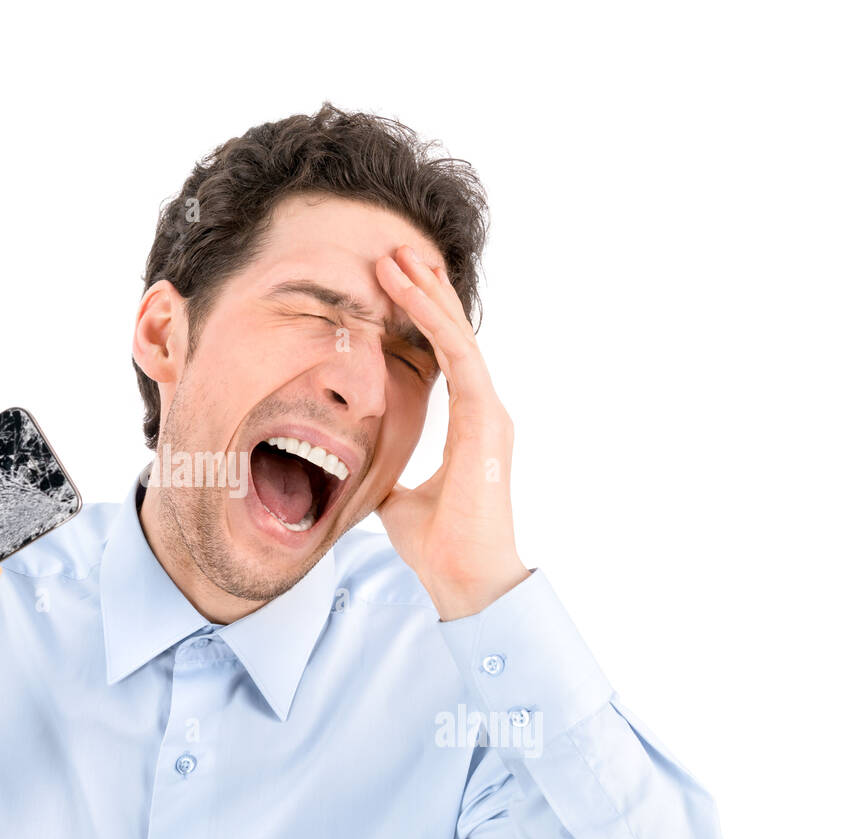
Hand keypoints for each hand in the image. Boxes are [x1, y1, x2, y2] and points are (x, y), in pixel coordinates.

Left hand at [373, 245, 529, 619]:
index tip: (396, 287)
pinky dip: (433, 321)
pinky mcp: (486, 418)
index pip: (446, 358)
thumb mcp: (398, 497)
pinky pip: (459, 356)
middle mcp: (484, 410)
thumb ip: (387, 472)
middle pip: (454, 336)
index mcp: (470, 424)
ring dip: (427, 295)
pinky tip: (413, 292)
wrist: (463, 578)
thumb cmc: (438, 544)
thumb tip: (356, 467)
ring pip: (457, 336)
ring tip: (400, 257)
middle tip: (398, 253)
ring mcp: (489, 412)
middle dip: (426, 292)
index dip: (423, 320)